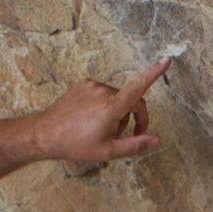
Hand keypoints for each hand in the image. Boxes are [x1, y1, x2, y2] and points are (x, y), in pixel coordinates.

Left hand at [31, 58, 171, 163]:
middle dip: (134, 118)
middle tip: (128, 137)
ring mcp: (92, 86)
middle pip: (132, 100)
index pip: (139, 87)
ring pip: (117, 98)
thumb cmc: (75, 144)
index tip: (167, 60)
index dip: (155, 73)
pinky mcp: (83, 85)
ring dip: (118, 114)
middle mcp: (103, 92)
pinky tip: (93, 121)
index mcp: (112, 107)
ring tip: (105, 132)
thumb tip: (156, 140)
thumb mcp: (108, 152)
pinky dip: (105, 106)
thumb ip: (135, 145)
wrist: (45, 133)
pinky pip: (103, 94)